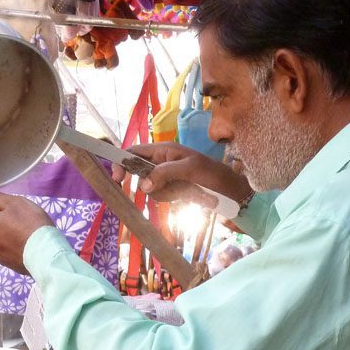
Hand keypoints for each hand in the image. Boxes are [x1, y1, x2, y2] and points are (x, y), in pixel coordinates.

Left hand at [0, 186, 53, 274]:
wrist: (47, 252)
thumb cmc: (30, 223)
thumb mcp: (12, 203)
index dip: (8, 211)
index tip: (21, 213)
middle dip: (10, 226)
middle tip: (28, 224)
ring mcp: (1, 257)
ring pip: (6, 243)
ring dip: (15, 240)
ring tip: (31, 238)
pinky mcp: (12, 266)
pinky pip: (14, 255)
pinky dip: (21, 251)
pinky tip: (32, 249)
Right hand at [111, 142, 252, 206]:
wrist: (234, 194)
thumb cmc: (215, 176)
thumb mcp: (190, 170)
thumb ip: (165, 173)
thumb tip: (143, 184)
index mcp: (164, 150)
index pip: (134, 152)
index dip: (121, 162)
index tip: (116, 178)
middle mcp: (163, 163)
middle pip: (140, 174)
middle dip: (151, 184)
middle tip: (170, 189)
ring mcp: (168, 178)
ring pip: (150, 189)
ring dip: (166, 193)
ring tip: (187, 191)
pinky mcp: (174, 191)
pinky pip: (161, 197)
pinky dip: (172, 199)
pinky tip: (188, 196)